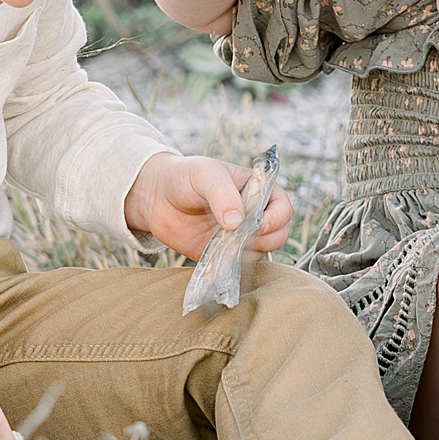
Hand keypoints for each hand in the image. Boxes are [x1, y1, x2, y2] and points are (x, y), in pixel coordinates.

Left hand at [124, 152, 293, 259]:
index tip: (259, 223)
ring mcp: (240, 235)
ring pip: (263, 251)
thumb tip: (237, 222)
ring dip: (249, 251)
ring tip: (226, 243)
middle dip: (265, 238)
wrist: (155, 196)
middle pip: (279, 233)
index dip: (277, 218)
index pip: (283, 207)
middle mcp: (253, 214)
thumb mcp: (207, 175)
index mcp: (257, 190)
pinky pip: (238, 265)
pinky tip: (219, 256)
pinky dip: (233, 264)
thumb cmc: (185, 176)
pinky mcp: (224, 253)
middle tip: (240, 235)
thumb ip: (223, 195)